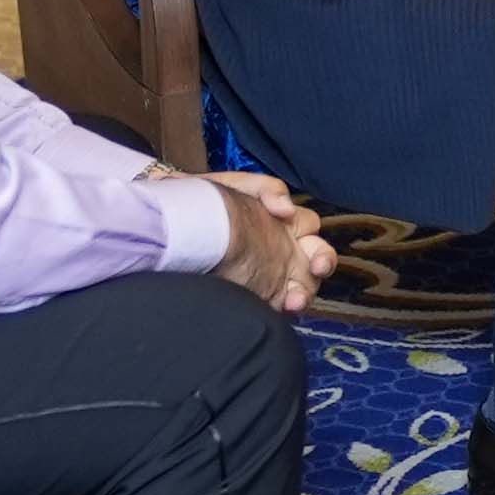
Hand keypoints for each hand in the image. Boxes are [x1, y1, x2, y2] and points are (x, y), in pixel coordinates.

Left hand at [211, 183, 334, 312]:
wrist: (171, 219)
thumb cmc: (207, 200)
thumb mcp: (238, 185)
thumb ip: (267, 189)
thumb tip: (287, 210)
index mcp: (284, 222)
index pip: (311, 231)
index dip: (316, 241)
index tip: (309, 251)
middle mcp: (283, 248)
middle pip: (316, 259)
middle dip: (322, 265)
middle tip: (316, 270)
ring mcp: (270, 272)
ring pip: (302, 284)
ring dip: (304, 293)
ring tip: (293, 300)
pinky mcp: (253, 291)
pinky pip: (274, 302)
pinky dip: (280, 307)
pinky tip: (275, 309)